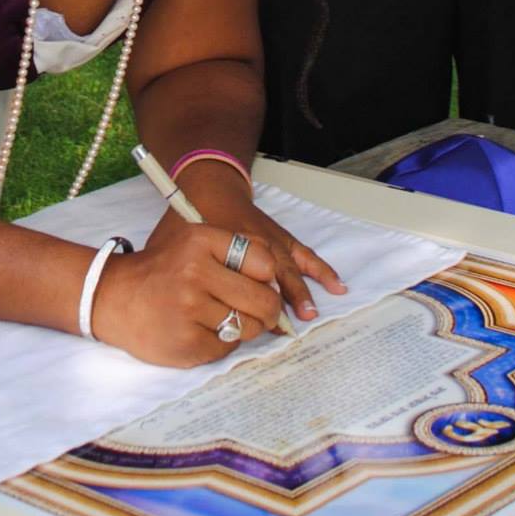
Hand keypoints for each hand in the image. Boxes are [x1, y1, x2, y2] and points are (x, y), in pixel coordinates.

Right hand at [90, 220, 297, 367]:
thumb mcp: (194, 242)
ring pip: (248, 327)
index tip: (260, 282)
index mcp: (200, 241)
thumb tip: (277, 279)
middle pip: (263, 300)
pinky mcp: (186, 343)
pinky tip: (201, 331)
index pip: (263, 261)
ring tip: (224, 320)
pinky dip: (221, 343)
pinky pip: (227, 348)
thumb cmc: (162, 271)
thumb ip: (236, 250)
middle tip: (262, 312)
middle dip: (268, 310)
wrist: (112, 297)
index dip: (267, 276)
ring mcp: (189, 310)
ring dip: (245, 328)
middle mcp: (194, 273)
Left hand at [155, 169, 347, 322]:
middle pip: (267, 278)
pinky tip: (336, 285)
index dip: (243, 305)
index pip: (237, 281)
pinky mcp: (281, 237)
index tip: (248, 325)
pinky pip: (304, 255)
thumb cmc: (189, 220)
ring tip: (309, 314)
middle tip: (282, 328)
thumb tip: (181, 310)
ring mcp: (270, 240)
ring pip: (288, 268)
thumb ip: (182, 274)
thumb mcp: (178, 246)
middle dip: (274, 304)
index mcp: (224, 247)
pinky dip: (321, 270)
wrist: (208, 187)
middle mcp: (251, 243)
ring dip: (300, 292)